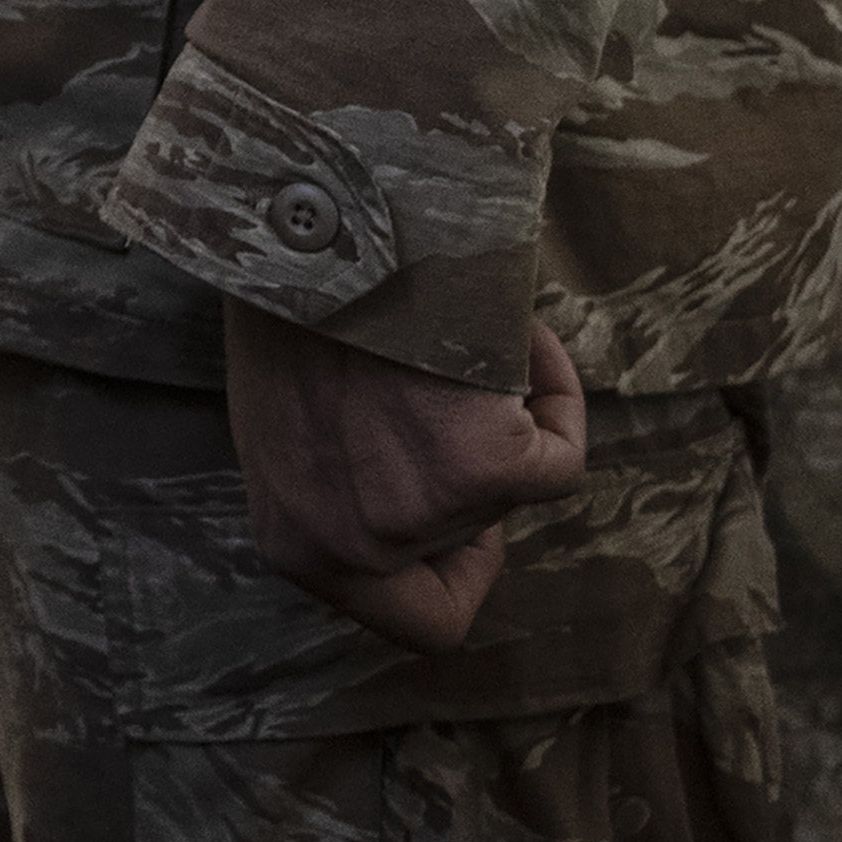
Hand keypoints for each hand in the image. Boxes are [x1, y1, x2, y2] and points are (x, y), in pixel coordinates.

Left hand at [223, 299, 590, 653]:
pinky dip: (555, 400)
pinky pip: (558, 459)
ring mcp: (422, 513)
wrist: (307, 223)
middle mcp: (353, 549)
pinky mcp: (486, 469)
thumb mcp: (284, 422)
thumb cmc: (285, 303)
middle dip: (474, 479)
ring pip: (510, 494)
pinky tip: (522, 336)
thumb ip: (338, 486)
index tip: (450, 496)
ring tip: (458, 338)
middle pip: (466, 547)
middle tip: (453, 401)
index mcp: (296, 545)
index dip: (452, 564)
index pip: (415, 618)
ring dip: (500, 420)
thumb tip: (415, 501)